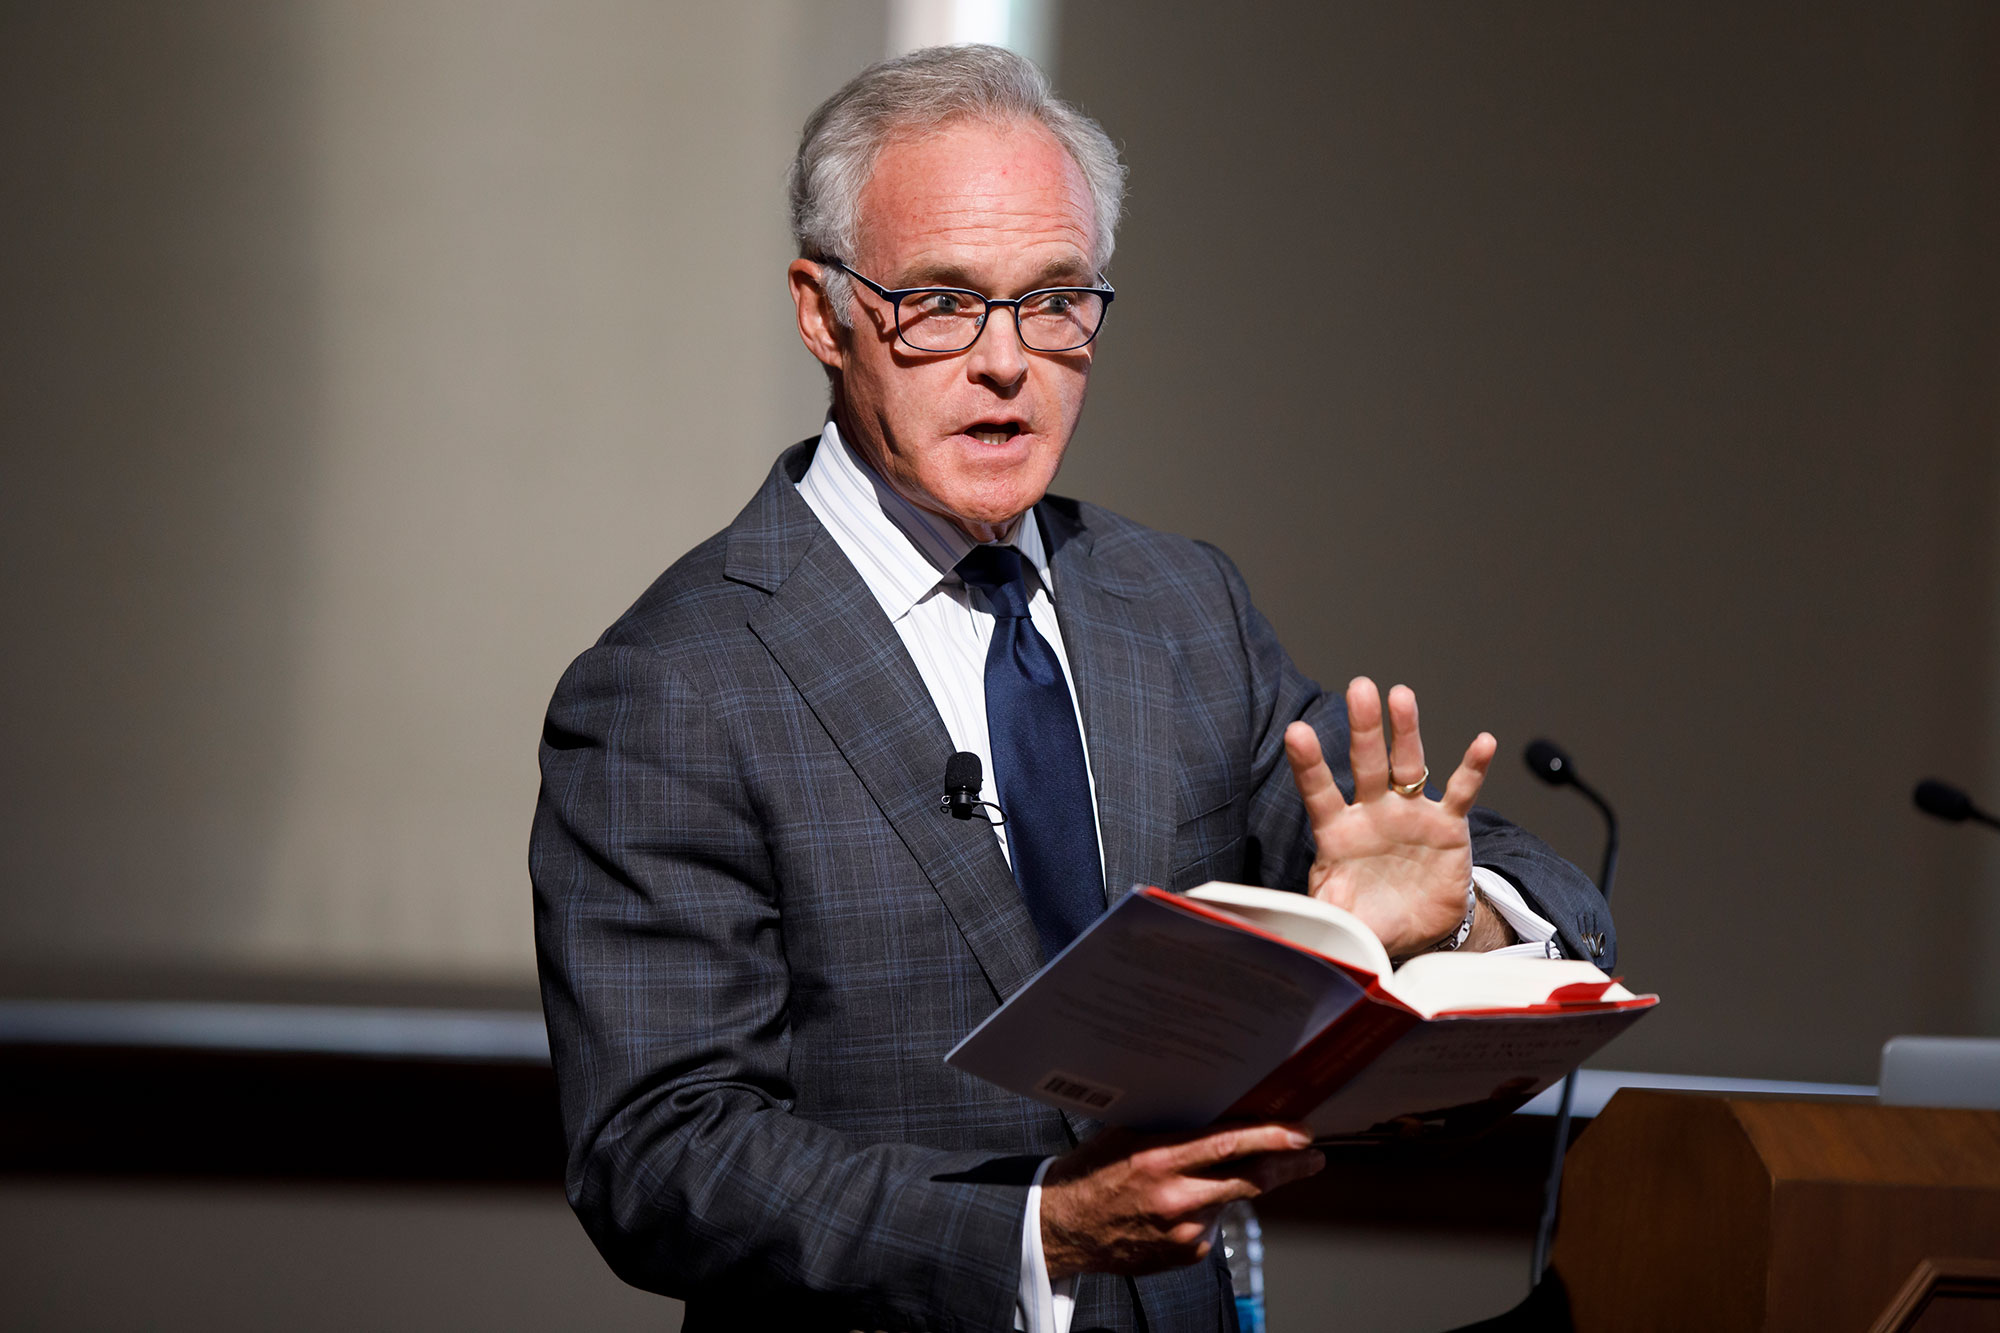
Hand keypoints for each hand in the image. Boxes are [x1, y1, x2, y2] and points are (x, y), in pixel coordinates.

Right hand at [1039, 1122, 1323, 1277]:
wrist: (1066, 1227)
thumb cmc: (1094, 1173)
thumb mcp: (1129, 1135)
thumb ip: (1174, 1128)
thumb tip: (1222, 1109)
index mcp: (1159, 1160)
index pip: (1228, 1145)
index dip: (1271, 1138)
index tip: (1301, 1133)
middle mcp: (1176, 1197)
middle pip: (1252, 1180)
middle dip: (1289, 1166)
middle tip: (1311, 1156)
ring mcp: (1185, 1230)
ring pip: (1232, 1199)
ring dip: (1237, 1186)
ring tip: (1212, 1176)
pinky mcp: (1189, 1254)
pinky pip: (1215, 1224)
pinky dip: (1209, 1209)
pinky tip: (1181, 1206)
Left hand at [1285, 677, 1496, 958]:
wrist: (1416, 929)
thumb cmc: (1368, 917)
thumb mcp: (1339, 918)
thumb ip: (1318, 915)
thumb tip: (1287, 928)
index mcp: (1339, 832)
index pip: (1319, 791)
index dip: (1309, 764)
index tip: (1296, 731)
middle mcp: (1373, 812)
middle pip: (1366, 763)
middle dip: (1363, 727)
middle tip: (1359, 688)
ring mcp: (1410, 814)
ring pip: (1409, 765)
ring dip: (1406, 731)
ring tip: (1401, 695)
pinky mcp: (1447, 825)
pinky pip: (1462, 792)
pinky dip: (1473, 767)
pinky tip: (1484, 742)